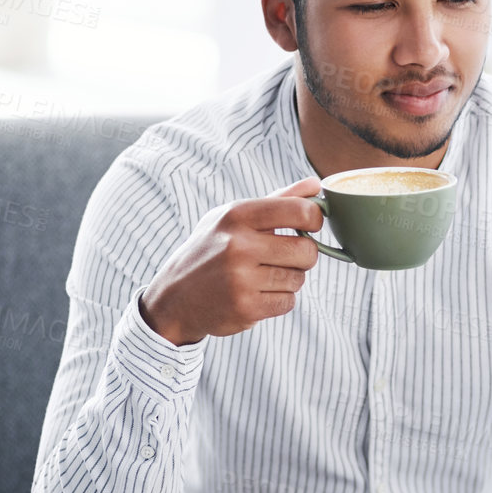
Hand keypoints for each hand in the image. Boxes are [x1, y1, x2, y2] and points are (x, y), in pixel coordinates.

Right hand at [138, 176, 323, 345]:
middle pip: (307, 251)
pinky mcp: (246, 308)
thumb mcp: (234, 216)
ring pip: (299, 279)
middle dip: (304, 255)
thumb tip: (316, 185)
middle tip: (286, 256)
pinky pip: (288, 302)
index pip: (300, 211)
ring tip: (263, 276)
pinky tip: (257, 293)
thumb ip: (278, 199)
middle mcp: (238, 245)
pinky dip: (279, 299)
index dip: (314, 219)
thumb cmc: (212, 249)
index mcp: (237, 215)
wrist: (176, 295)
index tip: (309, 226)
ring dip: (289, 279)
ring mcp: (241, 279)